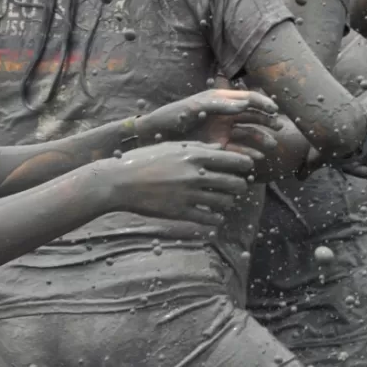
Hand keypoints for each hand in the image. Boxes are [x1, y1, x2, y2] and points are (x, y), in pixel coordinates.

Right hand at [93, 142, 254, 226]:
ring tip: (225, 201)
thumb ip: (198, 148)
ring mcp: (188, 194)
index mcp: (194, 156)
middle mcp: (194, 175)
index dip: (245, 164)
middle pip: (233, 183)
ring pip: (224, 201)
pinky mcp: (180, 212)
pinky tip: (216, 217)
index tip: (248, 167)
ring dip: (228, 202)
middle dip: (240, 185)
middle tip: (238, 186)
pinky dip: (216, 219)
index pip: (233, 160)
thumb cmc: (144, 160)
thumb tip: (220, 149)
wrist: (118, 182)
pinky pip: (208, 218)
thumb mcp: (171, 148)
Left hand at [137, 89, 280, 157]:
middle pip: (253, 115)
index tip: (273, 110)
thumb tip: (244, 104)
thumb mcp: (193, 107)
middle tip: (278, 127)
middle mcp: (226, 115)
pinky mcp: (219, 146)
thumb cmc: (170, 116)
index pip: (248, 98)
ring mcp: (223, 131)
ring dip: (261, 138)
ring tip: (270, 146)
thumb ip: (218, 104)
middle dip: (267, 121)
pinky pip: (238, 149)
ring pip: (249, 133)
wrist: (154, 136)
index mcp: (221, 100)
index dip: (263, 102)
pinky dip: (248, 153)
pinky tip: (256, 158)